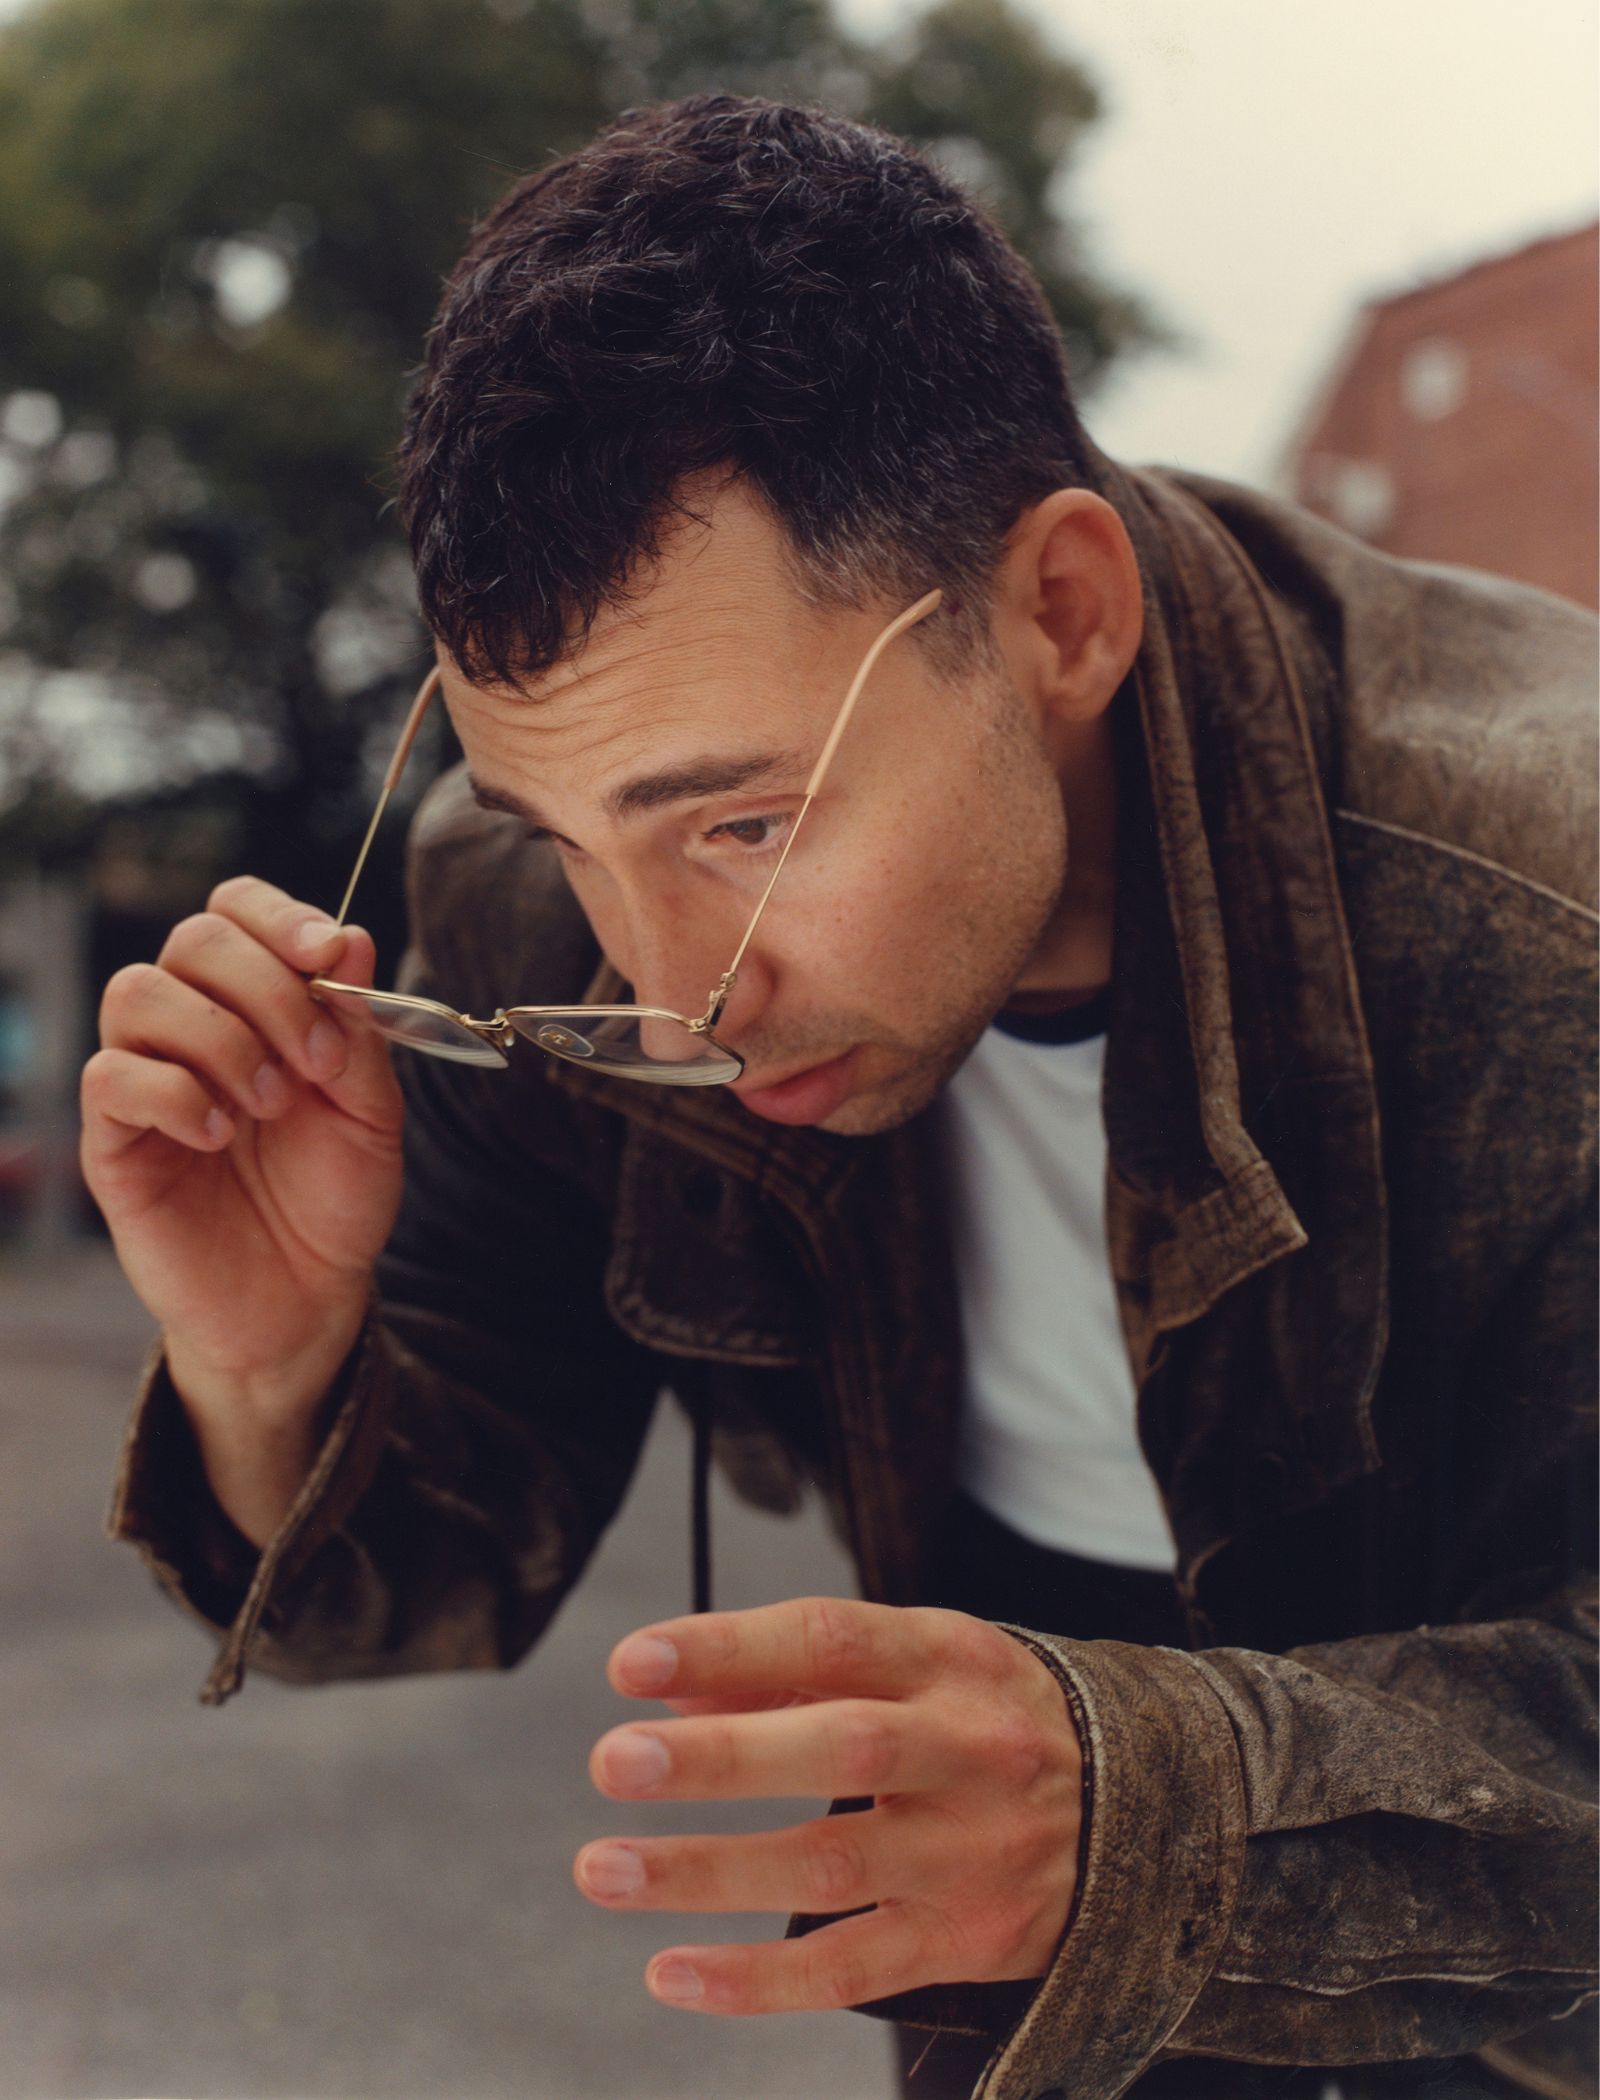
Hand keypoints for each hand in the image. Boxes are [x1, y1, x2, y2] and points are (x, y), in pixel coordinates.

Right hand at [81, 876, 405, 1532]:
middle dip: (266, 986)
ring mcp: (145, 1078)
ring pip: (137, 992)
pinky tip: (220, 1134)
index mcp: (257, 1002)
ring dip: (219, 1038)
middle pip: (194, 939)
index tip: (330, 956)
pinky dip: (174, 1093)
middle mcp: (193, 1025)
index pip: (237, 909)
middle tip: (316, 1063)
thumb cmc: (334, 1198)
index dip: (278, 916)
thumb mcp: (372, 1113)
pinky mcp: (112, 1139)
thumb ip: (359, 1029)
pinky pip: (110, 1076)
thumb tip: (351, 938)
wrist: (306, 1298)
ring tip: (268, 1104)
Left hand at [575, 1596, 1082, 2014]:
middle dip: (721, 1757)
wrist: (1150, 1809)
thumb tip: (670, 1693)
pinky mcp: (971, 1940)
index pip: (833, 1639)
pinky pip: (854, 1968)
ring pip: (833, 1865)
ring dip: (708, 1872)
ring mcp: (972, 1852)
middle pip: (841, 1750)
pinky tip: (672, 1973)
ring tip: (604, 1869)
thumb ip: (795, 1672)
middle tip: (612, 1761)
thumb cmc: (987, 1719)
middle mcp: (968, 1750)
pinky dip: (757, 1980)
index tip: (631, 1663)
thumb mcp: (918, 1664)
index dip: (730, 1647)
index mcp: (950, 1659)